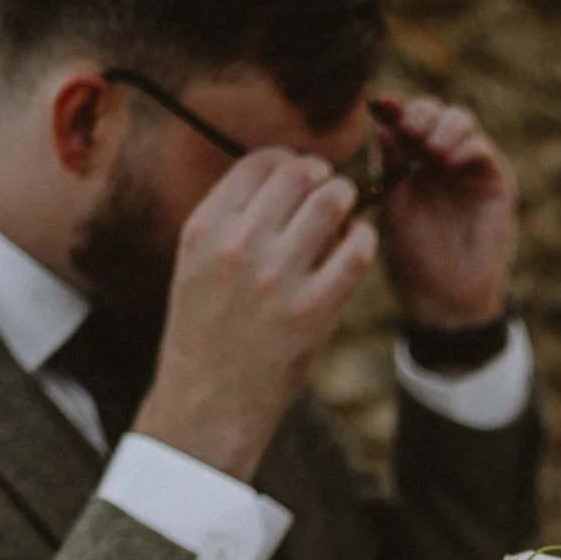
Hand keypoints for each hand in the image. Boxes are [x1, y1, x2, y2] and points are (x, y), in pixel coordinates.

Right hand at [133, 149, 378, 481]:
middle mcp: (238, 246)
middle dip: (321, 174)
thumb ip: (230, 218)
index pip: (258, 162)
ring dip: (346, 197)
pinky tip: (358, 242)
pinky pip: (357, 250)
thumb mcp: (196, 264)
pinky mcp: (314, 310)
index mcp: (204, 229)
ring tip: (346, 209)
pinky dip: (364, 237)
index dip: (288, 159)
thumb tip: (283, 175)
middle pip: (297, 174)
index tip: (300, 172)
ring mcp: (278, 278)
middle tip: (330, 186)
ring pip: (331, 202)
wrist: (209, 400)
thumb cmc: (205, 330)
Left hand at [375, 94, 517, 329]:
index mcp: (405, 161)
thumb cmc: (411, 257)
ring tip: (430, 149)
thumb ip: (389, 163)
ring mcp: (466, 168)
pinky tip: (449, 160)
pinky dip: (465, 145)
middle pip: (431, 111)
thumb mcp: (391, 206)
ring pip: (459, 120)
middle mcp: (436, 159)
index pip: (401, 119)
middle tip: (409, 128)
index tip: (383, 105)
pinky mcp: (494, 181)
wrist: (444, 296)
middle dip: (420, 113)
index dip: (394, 107)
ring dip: (443, 125)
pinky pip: (481, 148)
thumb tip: (382, 119)